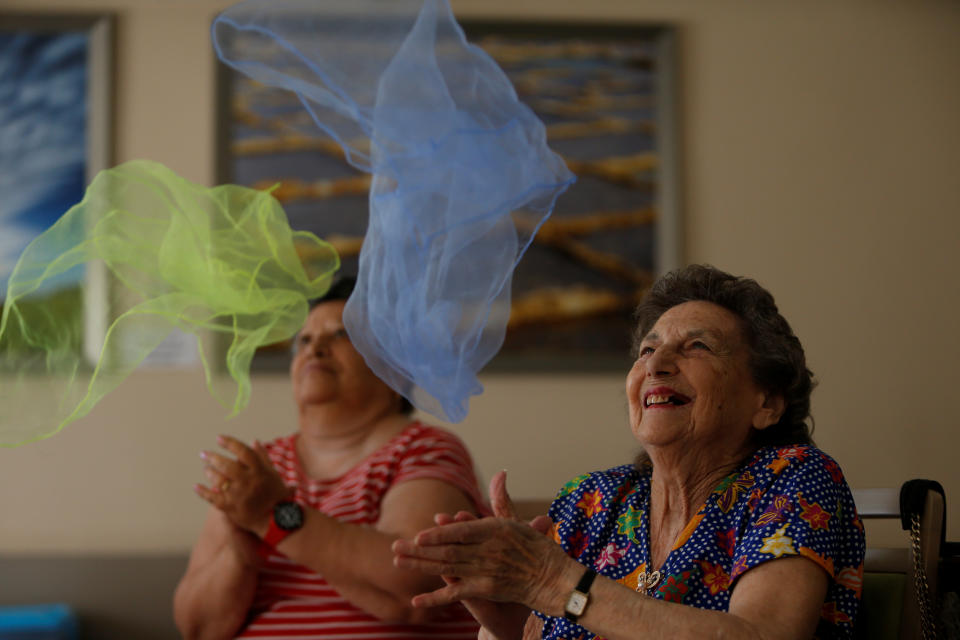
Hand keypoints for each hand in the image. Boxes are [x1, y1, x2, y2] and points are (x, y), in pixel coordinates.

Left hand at [194, 435, 292, 534]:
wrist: (275, 519)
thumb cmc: (276, 495)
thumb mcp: (272, 473)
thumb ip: (262, 456)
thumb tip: (254, 441)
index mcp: (259, 471)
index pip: (243, 452)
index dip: (230, 443)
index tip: (219, 438)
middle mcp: (248, 481)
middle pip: (227, 465)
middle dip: (213, 457)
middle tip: (204, 454)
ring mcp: (238, 494)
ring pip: (219, 480)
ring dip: (210, 472)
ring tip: (206, 469)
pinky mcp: (230, 507)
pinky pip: (213, 498)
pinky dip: (203, 492)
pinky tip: (196, 487)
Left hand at [392, 471, 566, 619]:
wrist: (554, 579)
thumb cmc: (536, 548)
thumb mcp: (518, 521)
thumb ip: (501, 499)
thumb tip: (500, 473)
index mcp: (495, 530)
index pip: (461, 532)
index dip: (439, 535)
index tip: (419, 535)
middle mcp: (489, 551)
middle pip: (448, 551)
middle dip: (420, 550)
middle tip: (395, 547)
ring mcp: (486, 572)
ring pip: (448, 569)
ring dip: (421, 566)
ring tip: (398, 562)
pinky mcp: (486, 590)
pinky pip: (456, 595)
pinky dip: (435, 598)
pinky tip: (416, 600)